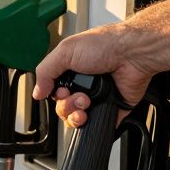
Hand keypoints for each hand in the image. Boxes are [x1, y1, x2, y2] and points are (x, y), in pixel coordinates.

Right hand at [32, 24, 155, 127]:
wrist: (133, 54)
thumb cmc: (105, 45)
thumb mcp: (65, 51)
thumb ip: (45, 71)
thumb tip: (37, 92)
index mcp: (71, 70)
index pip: (54, 92)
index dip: (55, 96)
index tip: (61, 91)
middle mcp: (84, 84)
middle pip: (63, 108)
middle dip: (66, 106)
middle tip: (78, 96)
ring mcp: (97, 98)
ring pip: (77, 119)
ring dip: (77, 115)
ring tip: (87, 103)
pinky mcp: (112, 109)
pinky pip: (98, 125)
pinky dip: (93, 124)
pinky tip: (94, 114)